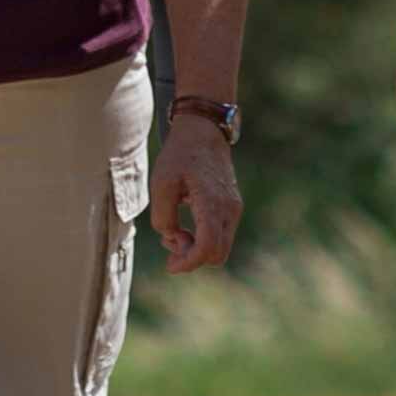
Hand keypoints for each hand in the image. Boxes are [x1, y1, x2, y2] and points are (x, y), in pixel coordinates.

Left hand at [154, 106, 245, 273]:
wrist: (203, 130)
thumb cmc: (180, 154)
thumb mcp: (161, 183)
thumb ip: (163, 216)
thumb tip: (171, 237)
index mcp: (212, 204)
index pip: (207, 249)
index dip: (188, 263)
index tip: (169, 265)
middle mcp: (229, 210)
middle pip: (217, 255)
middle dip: (192, 257)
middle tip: (170, 241)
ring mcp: (233, 208)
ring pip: (220, 247)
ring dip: (197, 249)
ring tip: (175, 231)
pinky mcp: (232, 206)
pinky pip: (220, 235)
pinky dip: (203, 239)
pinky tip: (185, 225)